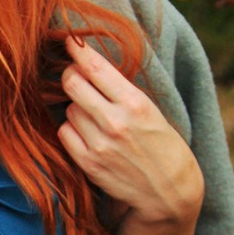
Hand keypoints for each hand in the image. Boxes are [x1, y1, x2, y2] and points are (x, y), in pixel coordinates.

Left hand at [58, 35, 204, 226]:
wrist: (169, 192)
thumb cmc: (164, 146)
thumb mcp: (153, 111)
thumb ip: (122, 91)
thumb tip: (89, 66)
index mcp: (136, 103)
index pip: (95, 67)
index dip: (78, 51)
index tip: (70, 42)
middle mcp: (115, 122)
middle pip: (72, 83)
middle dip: (71, 75)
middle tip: (75, 75)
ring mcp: (99, 144)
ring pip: (68, 108)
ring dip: (75, 107)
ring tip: (94, 115)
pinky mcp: (88, 163)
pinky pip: (64, 133)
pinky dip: (71, 130)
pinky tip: (87, 133)